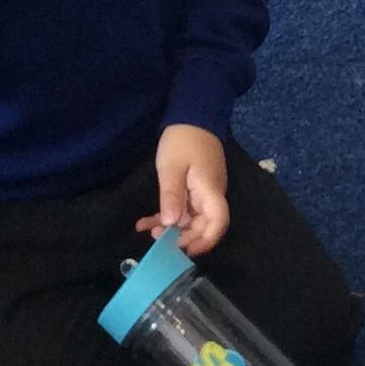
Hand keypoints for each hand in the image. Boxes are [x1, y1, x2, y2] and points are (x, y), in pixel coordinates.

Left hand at [138, 123, 229, 254]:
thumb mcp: (172, 167)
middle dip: (183, 238)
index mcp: (210, 190)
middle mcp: (211, 195)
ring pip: (191, 219)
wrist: (191, 115)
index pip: (218, 223)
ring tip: (149, 231)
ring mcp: (203, 192)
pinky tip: (146, 222)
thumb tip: (171, 224)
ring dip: (172, 228)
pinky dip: (167, 216)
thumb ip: (172, 196)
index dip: (205, 241)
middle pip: (204, 226)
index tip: (185, 250)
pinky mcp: (194, 188)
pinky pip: (183, 208)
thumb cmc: (183, 140)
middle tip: (159, 242)